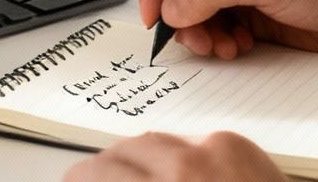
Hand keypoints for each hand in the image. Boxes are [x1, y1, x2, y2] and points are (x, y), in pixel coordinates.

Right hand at [64, 131, 284, 181]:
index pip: (101, 174)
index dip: (80, 179)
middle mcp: (186, 168)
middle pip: (122, 153)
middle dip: (102, 168)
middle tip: (91, 179)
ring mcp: (215, 150)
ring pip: (153, 141)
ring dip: (136, 157)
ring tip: (130, 175)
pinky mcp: (237, 143)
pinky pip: (191, 140)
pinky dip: (176, 153)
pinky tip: (174, 172)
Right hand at [135, 0, 317, 59]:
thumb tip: (169, 7)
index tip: (154, 10)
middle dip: (175, 8)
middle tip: (190, 36)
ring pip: (185, 3)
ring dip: (196, 29)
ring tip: (221, 45)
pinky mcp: (243, 2)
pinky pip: (208, 22)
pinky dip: (214, 38)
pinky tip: (238, 46)